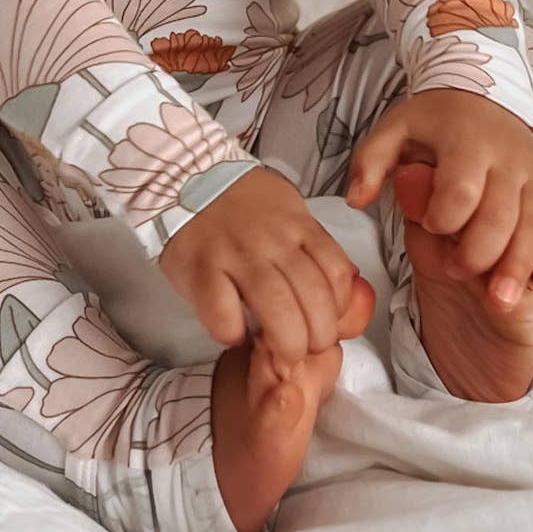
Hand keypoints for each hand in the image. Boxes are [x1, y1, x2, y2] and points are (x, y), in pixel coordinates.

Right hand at [158, 166, 371, 376]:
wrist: (186, 176)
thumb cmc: (240, 203)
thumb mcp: (289, 211)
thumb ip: (314, 246)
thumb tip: (346, 285)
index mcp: (298, 225)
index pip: (338, 273)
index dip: (339, 309)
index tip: (327, 323)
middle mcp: (273, 240)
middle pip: (313, 298)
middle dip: (317, 337)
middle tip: (306, 348)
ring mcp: (237, 255)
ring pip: (277, 309)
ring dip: (285, 343)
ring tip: (280, 355)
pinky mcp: (202, 271)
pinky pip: (224, 314)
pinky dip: (234, 333)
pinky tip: (236, 334)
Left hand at [345, 88, 532, 308]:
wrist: (487, 96)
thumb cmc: (435, 122)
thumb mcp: (394, 129)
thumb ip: (371, 163)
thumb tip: (356, 199)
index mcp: (467, 142)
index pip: (460, 189)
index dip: (444, 217)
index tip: (430, 227)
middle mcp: (508, 159)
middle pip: (501, 215)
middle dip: (479, 253)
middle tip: (455, 272)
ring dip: (518, 266)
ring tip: (498, 300)